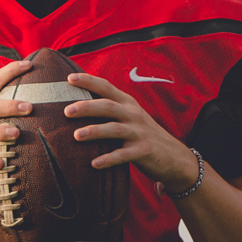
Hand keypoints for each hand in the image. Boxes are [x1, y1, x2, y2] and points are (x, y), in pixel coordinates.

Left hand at [62, 72, 199, 188]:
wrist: (174, 156)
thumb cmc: (143, 135)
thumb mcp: (131, 117)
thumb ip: (111, 110)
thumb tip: (77, 105)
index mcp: (128, 104)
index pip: (106, 87)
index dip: (88, 81)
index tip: (69, 78)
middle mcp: (133, 115)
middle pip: (108, 107)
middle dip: (87, 107)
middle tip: (66, 111)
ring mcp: (139, 133)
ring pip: (114, 129)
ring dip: (95, 131)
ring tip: (76, 136)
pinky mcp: (143, 151)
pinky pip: (123, 155)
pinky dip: (108, 159)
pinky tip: (94, 164)